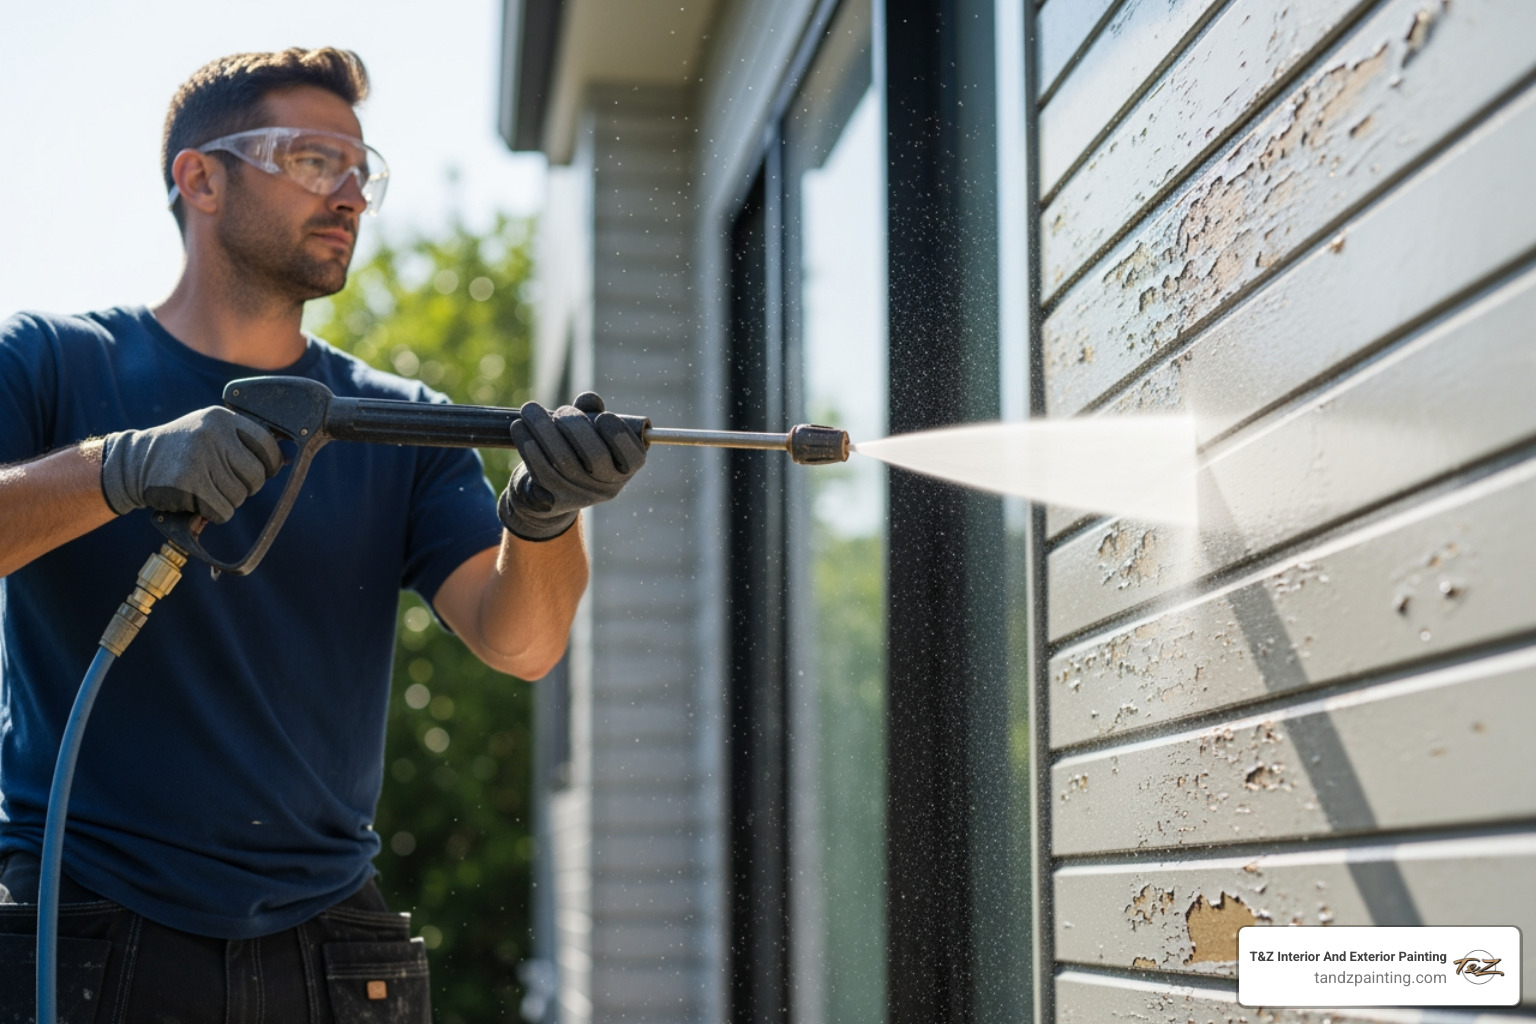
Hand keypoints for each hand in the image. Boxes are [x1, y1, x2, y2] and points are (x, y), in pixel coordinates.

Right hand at [100, 406, 282, 523]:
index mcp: (222, 418)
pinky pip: (222, 510)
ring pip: (239, 495)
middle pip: (256, 475)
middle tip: (225, 483)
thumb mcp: (210, 432)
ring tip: (206, 489)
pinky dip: (215, 514)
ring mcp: (198, 457)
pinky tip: (198, 502)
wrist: (133, 462)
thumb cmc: (182, 450)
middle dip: (246, 486)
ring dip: (227, 501)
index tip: (261, 471)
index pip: (267, 444)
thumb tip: (288, 458)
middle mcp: (212, 434)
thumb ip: (243, 441)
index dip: (270, 463)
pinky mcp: (187, 482)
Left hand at [499, 392, 646, 540]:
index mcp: (626, 468)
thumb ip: (592, 412)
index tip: (603, 417)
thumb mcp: (591, 430)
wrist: (552, 488)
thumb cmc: (578, 449)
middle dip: (575, 425)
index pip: (633, 456)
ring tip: (530, 410)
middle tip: (559, 412)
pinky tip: (519, 429)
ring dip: (544, 429)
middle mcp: (608, 486)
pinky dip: (528, 446)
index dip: (618, 434)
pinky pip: (541, 471)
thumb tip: (588, 400)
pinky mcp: (555, 500)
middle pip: (595, 455)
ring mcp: (582, 495)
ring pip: (564, 460)